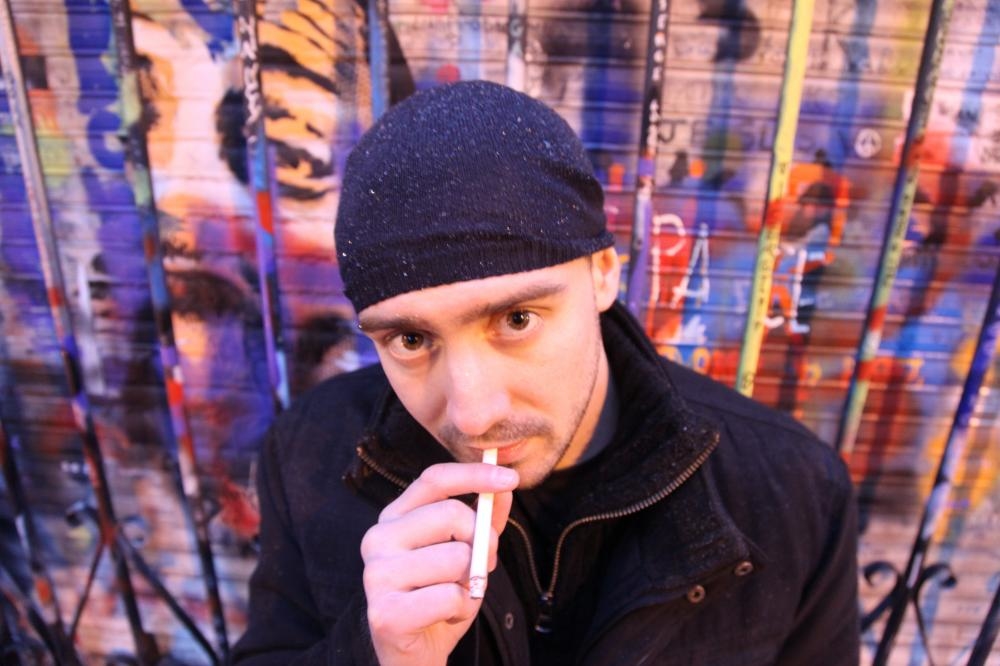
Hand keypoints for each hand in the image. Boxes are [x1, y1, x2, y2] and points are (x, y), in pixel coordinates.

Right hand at [360, 462, 518, 665]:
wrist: (414, 655)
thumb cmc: (439, 597)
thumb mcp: (466, 553)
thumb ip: (483, 520)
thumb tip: (505, 487)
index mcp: (394, 518)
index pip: (433, 479)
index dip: (474, 475)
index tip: (511, 478)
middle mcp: (378, 538)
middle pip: (452, 514)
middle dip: (483, 541)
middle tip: (481, 566)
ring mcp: (376, 575)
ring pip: (456, 558)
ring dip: (471, 582)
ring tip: (455, 595)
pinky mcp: (385, 612)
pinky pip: (450, 597)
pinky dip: (461, 609)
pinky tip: (445, 616)